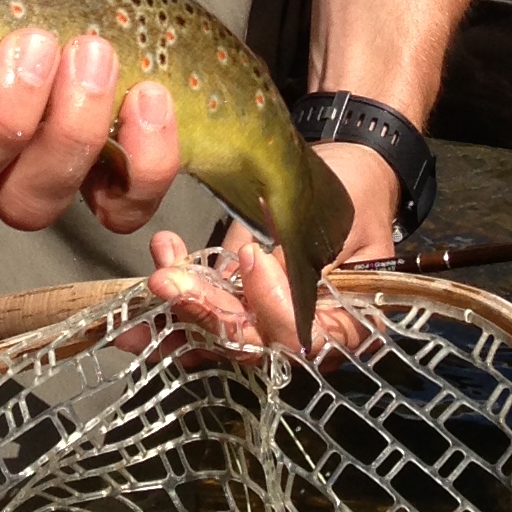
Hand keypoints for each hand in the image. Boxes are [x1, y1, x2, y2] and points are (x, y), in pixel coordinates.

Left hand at [142, 140, 385, 356]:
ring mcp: (264, 318)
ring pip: (217, 331)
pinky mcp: (236, 298)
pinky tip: (153, 276)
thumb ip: (303, 253)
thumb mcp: (342, 218)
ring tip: (157, 275)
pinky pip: (204, 309)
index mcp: (346, 324)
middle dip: (206, 311)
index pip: (303, 341)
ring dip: (181, 306)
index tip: (253, 258)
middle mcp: (301, 333)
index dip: (273, 310)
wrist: (346, 170)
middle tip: (169, 280)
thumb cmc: (358, 193)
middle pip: (249, 341)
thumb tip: (255, 266)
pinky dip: (176, 296)